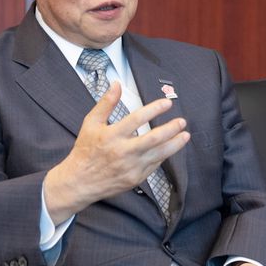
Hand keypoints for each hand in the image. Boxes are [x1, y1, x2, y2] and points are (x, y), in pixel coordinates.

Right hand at [44, 81, 188, 222]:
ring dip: (175, 144)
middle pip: (154, 138)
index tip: (167, 103)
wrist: (80, 182)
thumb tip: (117, 84)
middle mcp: (123, 152)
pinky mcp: (136, 178)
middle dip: (171, 129)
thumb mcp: (91, 123)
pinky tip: (169, 148)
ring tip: (185, 135)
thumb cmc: (85, 150)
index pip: (137, 119)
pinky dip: (163, 155)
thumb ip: (106, 103)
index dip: (154, 109)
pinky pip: (154, 165)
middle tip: (182, 121)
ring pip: (159, 154)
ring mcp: (131, 167)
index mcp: (112, 136)